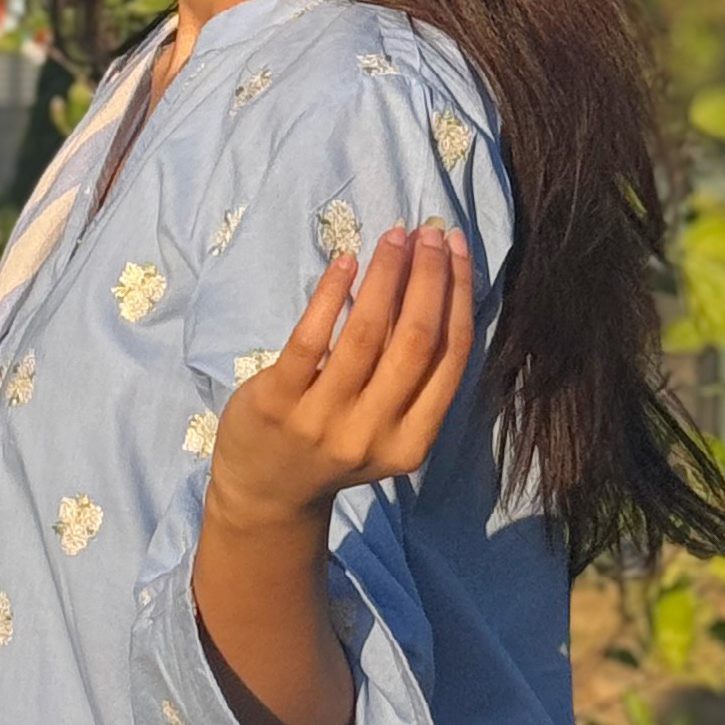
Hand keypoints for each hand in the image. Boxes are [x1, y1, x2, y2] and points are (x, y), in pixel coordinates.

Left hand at [207, 221, 474, 537]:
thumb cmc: (333, 444)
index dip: (459, 294)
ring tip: (394, 237)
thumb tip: (437, 284)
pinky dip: (332, 294)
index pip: (451, 356)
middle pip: (417, 340)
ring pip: (367, 333)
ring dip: (386, 274)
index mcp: (412, 442)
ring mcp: (323, 420)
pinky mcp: (278, 403)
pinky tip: (346, 261)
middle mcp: (373, 434)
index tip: (456, 248)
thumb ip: (411, 377)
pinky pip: (310, 338)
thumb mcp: (385, 428)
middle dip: (429, 276)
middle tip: (427, 231)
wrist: (265, 493)